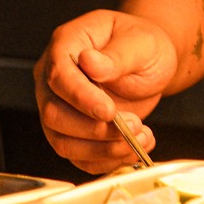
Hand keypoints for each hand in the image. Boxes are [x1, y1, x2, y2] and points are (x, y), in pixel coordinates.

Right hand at [35, 9, 178, 172]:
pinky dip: (107, 160)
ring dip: (102, 149)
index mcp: (67, 44)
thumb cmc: (142, 45)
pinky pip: (79, 158)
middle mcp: (53, 78)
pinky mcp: (72, 133)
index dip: (80, 97)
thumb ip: (117, 56)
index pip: (58, 75)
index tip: (108, 111)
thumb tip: (89, 62)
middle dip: (93, 128)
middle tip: (133, 125)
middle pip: (53, 113)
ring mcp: (60, 108)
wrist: (150, 63)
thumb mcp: (140, 43)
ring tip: (140, 138)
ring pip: (62, 141)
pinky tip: (133, 149)